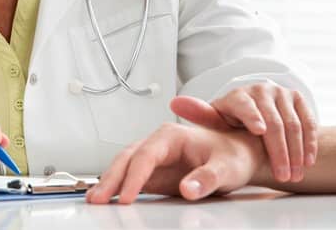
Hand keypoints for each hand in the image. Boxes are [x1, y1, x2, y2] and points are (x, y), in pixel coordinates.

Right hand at [86, 123, 265, 203]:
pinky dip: (116, 186)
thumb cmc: (233, 155)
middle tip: (98, 199)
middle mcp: (159, 143)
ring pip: (124, 165)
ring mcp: (154, 158)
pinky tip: (107, 198)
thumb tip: (187, 189)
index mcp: (173, 135)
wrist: (239, 155)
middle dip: (111, 178)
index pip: (146, 155)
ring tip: (95, 200)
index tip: (127, 197)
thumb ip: (207, 178)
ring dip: (109, 182)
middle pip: (128, 157)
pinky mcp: (154, 172)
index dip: (134, 176)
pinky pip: (130, 178)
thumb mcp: (226, 168)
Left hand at [174, 83, 317, 181]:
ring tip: (295, 174)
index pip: (245, 104)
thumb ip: (200, 115)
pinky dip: (310, 141)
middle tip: (283, 174)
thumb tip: (175, 103)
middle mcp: (260, 90)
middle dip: (279, 151)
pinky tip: (308, 160)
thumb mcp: (216, 120)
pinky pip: (308, 120)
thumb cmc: (232, 121)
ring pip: (293, 123)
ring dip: (296, 151)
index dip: (252, 116)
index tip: (259, 131)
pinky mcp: (297, 98)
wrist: (256, 113)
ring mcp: (280, 93)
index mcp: (237, 95)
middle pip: (274, 121)